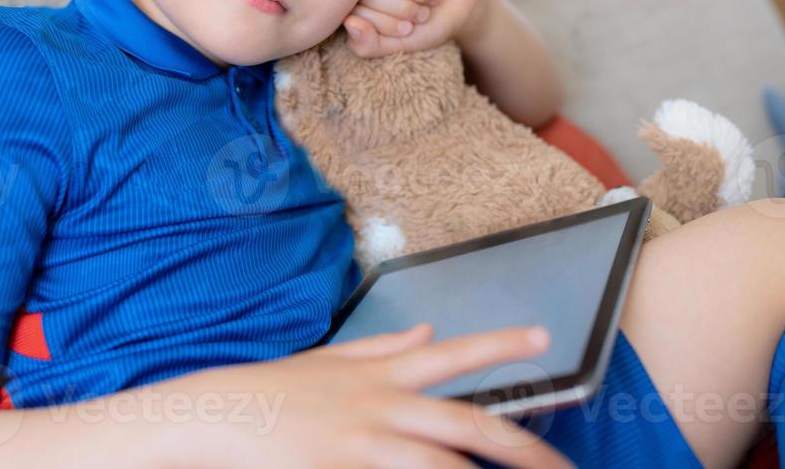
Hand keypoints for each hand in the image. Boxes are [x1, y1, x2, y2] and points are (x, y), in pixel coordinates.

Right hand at [167, 322, 572, 467]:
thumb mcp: (333, 358)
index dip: (501, 344)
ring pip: (443, 465)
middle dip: (521, 444)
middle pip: (466, 422)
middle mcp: (382, 406)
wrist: (223, 416)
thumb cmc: (277, 391)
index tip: (545, 336)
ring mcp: (365, 444)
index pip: (454, 352)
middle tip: (561, 463)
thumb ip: (385, 348)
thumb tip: (430, 330)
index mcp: (383, 374)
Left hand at [343, 0, 491, 57]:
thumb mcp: (396, 44)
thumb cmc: (426, 26)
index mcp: (356, 0)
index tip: (408, 30)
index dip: (388, 25)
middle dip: (405, 9)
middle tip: (422, 13)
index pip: (358, 12)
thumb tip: (349, 22)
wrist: (463, 7)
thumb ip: (368, 45)